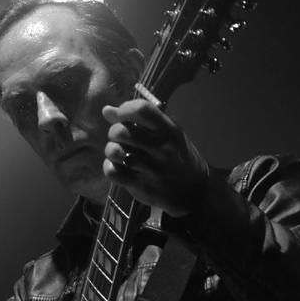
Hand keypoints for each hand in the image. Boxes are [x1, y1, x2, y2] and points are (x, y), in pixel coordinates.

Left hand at [102, 99, 207, 216]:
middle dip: (114, 131)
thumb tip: (107, 110)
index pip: (141, 110)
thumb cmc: (178, 156)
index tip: (120, 115)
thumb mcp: (171, 132)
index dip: (124, 109)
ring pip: (114, 151)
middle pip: (121, 131)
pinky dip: (110, 167)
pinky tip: (118, 166)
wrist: (192, 191)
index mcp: (169, 132)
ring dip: (112, 149)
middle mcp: (160, 149)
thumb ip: (143, 119)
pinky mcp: (140, 186)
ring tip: (119, 152)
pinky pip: (112, 171)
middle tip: (120, 137)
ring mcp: (149, 169)